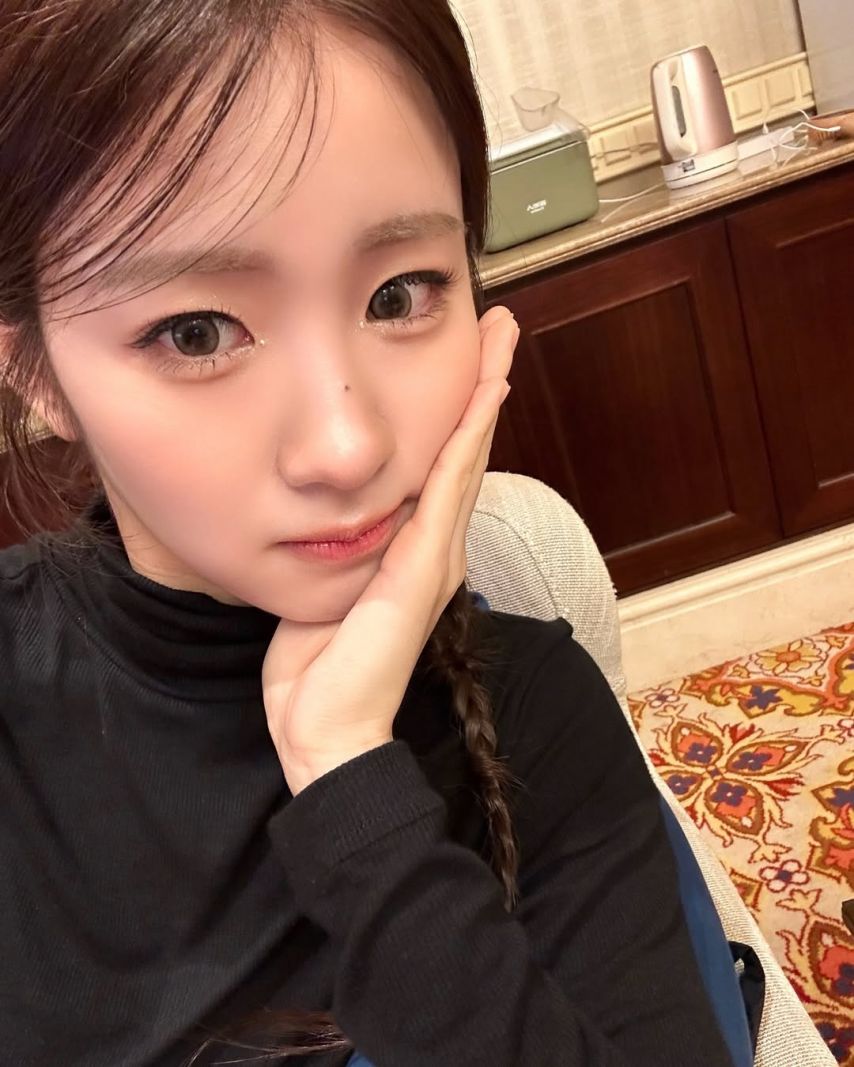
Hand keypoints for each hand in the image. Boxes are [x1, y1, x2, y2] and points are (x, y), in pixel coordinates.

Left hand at [261, 305, 519, 794]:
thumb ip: (341, 552)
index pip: (441, 470)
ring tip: (501, 344)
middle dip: (482, 388)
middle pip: (464, 452)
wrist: (325, 728)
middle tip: (499, 331)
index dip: (458, 415)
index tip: (469, 364)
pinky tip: (482, 395)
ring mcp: (436, 557)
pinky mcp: (424, 567)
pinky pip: (449, 487)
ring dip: (484, 397)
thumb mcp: (327, 593)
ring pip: (465, 459)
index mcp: (413, 553)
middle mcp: (436, 549)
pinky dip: (468, 437)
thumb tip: (332, 517)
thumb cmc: (319, 670)